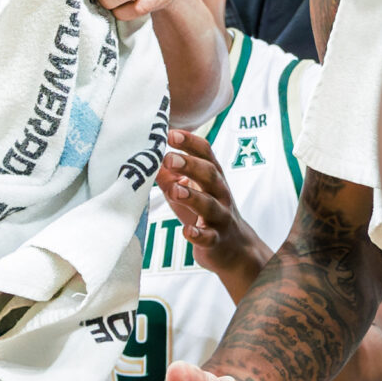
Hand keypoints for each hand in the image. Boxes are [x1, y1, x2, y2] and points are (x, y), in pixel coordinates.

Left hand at [158, 128, 265, 294]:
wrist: (234, 247)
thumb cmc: (205, 213)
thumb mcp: (188, 190)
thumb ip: (169, 176)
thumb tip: (147, 160)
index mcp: (213, 177)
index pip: (205, 153)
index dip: (189, 142)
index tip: (171, 133)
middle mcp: (220, 193)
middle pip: (209, 174)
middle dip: (190, 165)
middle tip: (168, 158)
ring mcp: (220, 216)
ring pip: (209, 204)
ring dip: (192, 196)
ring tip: (175, 190)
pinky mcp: (216, 239)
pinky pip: (208, 236)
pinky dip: (197, 233)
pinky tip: (187, 231)